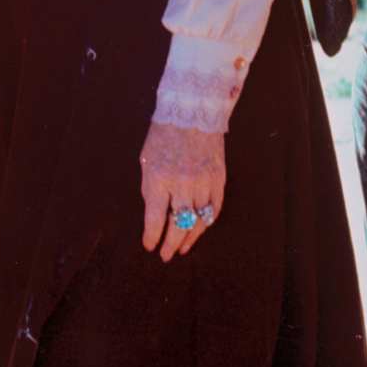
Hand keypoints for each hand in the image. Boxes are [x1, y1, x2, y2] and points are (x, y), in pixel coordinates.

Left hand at [138, 121, 225, 262]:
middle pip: (178, 225)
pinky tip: (199, 228)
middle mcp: (182, 183)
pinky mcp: (219, 179)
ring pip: (199, 221)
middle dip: (171, 244)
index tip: (149, 246)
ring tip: (182, 247)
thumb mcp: (147, 160)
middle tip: (166, 255)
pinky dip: (207, 222)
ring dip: (190, 237)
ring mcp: (203, 182)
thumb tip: (156, 216)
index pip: (154, 219)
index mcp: (159, 178)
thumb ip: (151, 188)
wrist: (192, 111)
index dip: (152, 237)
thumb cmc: (163, 134)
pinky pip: (214, 208)